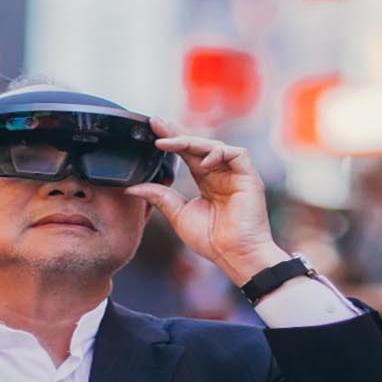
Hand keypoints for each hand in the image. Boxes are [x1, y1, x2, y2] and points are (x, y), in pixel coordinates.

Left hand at [128, 117, 287, 283]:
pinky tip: (203, 162)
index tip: (151, 129)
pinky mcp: (249, 177)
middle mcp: (221, 173)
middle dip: (177, 133)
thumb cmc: (212, 240)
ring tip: (170, 145)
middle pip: (198, 145)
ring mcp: (236, 174)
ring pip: (215, 145)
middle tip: (156, 125)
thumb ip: (159, 197)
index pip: (187, 154)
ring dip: (192, 142)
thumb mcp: (178, 215)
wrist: (235, 256)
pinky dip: (219, 153)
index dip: (171, 140)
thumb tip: (132, 188)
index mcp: (206, 180)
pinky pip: (237, 154)